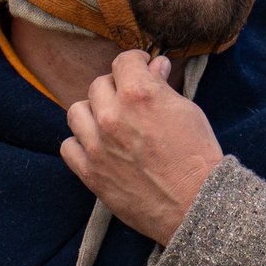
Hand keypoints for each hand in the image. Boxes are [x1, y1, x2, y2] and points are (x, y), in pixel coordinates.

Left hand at [60, 51, 224, 242]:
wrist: (195, 204)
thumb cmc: (197, 157)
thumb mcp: (187, 111)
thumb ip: (164, 86)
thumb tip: (155, 65)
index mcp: (138, 93)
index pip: (123, 61)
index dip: (135, 63)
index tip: (141, 69)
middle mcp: (112, 115)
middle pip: (99, 85)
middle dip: (116, 89)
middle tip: (130, 101)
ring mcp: (97, 144)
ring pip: (77, 111)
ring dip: (93, 113)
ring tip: (110, 123)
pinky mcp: (90, 172)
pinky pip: (68, 146)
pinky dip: (80, 144)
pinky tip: (98, 147)